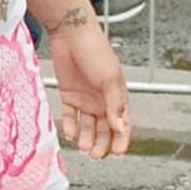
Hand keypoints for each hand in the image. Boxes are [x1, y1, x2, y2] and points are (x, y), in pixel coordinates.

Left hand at [48, 13, 130, 159]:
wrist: (71, 34)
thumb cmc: (96, 51)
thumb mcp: (109, 79)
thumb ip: (114, 105)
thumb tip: (120, 128)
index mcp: (116, 97)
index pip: (122, 124)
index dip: (121, 140)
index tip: (118, 153)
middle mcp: (101, 101)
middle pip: (104, 129)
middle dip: (102, 144)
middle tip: (96, 155)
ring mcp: (85, 99)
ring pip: (88, 126)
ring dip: (87, 138)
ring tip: (84, 148)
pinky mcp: (69, 95)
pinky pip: (71, 116)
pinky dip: (71, 126)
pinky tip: (70, 134)